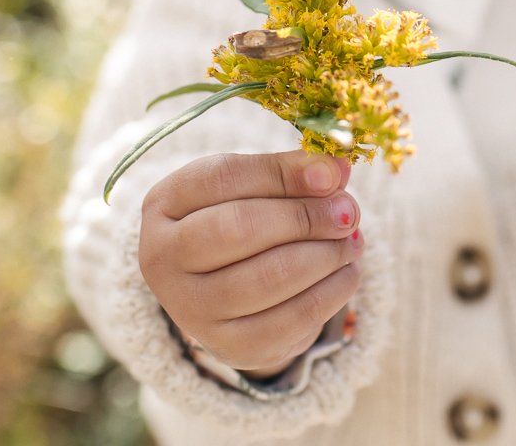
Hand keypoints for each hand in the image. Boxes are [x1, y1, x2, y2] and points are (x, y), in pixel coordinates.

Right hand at [139, 150, 364, 377]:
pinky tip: (348, 272)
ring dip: (325, 256)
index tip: (334, 174)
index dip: (283, 174)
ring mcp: (190, 309)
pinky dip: (331, 293)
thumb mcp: (251, 186)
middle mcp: (162, 258)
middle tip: (349, 211)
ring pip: (268, 278)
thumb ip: (288, 172)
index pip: (223, 178)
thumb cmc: (238, 219)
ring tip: (352, 240)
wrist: (224, 289)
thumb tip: (337, 168)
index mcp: (165, 204)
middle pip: (240, 228)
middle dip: (306, 217)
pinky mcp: (229, 347)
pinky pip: (289, 321)